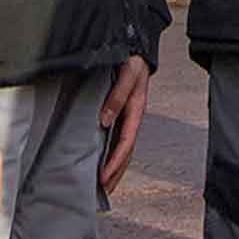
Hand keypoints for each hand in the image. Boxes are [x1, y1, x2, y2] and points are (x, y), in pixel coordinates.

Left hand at [98, 54, 148, 194]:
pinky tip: (101, 160)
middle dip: (115, 174)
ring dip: (114, 167)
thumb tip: (105, 120)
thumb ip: (118, 95)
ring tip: (102, 185)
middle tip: (102, 192)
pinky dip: (110, 153)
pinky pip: (116, 138)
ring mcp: (127, 117)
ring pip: (121, 148)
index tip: (104, 179)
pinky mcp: (120, 113)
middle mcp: (132, 117)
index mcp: (136, 110)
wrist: (137, 45)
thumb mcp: (129, 73)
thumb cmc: (133, 59)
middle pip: (125, 152)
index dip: (115, 162)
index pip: (126, 143)